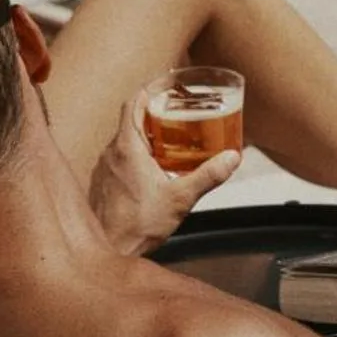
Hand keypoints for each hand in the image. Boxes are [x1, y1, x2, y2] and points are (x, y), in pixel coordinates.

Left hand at [88, 90, 240, 255]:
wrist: (112, 251)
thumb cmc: (137, 226)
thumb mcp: (181, 198)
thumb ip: (208, 175)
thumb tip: (231, 158)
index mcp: (127, 148)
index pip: (134, 103)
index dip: (150, 89)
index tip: (167, 84)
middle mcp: (111, 154)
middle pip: (132, 120)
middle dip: (155, 113)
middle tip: (178, 113)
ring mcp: (105, 168)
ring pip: (126, 140)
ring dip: (147, 136)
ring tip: (172, 141)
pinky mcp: (105, 184)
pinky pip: (121, 159)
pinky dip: (138, 155)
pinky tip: (156, 170)